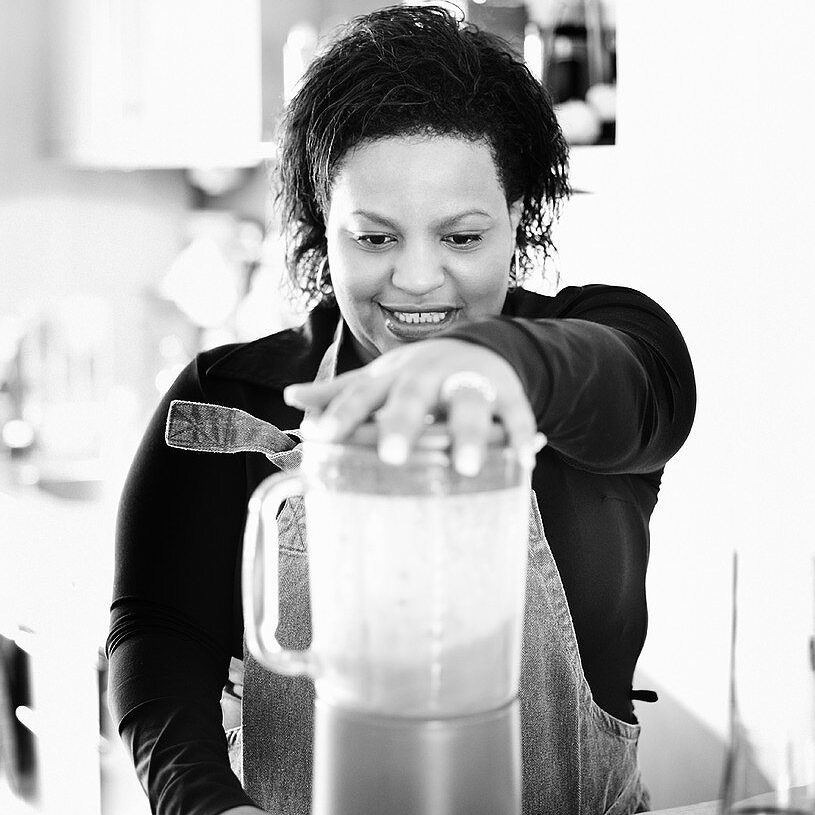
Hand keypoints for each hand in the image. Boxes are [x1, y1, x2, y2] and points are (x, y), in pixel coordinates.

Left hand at [284, 338, 544, 475]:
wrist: (480, 348)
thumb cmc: (418, 376)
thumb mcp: (380, 380)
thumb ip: (340, 393)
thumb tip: (292, 399)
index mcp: (392, 376)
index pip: (362, 393)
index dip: (342, 412)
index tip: (322, 435)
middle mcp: (429, 375)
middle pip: (414, 396)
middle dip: (404, 423)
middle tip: (392, 456)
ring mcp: (469, 381)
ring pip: (469, 404)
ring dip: (469, 433)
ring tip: (466, 466)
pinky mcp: (508, 393)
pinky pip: (517, 414)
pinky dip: (521, 437)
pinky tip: (522, 463)